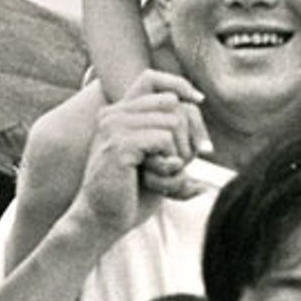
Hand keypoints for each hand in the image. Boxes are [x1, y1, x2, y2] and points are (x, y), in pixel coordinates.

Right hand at [71, 73, 208, 238]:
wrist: (99, 221)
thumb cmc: (128, 197)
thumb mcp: (155, 163)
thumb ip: (172, 139)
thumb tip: (201, 117)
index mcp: (118, 114)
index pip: (151, 78)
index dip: (179, 86)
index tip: (199, 100)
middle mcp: (113, 114)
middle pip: (172, 102)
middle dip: (190, 132)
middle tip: (183, 163)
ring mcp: (114, 127)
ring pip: (173, 121)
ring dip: (179, 153)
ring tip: (164, 176)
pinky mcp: (119, 143)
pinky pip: (164, 139)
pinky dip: (169, 163)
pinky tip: (155, 179)